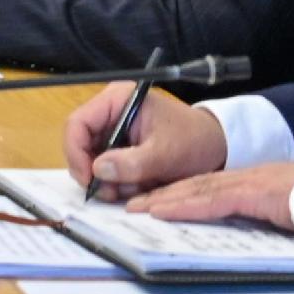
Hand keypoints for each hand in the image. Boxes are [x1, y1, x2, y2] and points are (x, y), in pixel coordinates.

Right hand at [59, 87, 227, 197]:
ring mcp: (115, 129)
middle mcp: (111, 111)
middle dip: (94, 172)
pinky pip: (106, 166)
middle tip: (111, 193)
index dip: (76, 152)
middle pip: (81, 143)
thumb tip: (98, 170)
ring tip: (134, 189)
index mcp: (118, 100)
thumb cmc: (196, 141)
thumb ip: (132, 162)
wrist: (217, 147)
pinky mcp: (121, 145)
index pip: (78, 123)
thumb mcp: (165, 154)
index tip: (89, 180)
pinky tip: (136, 185)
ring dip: (108, 180)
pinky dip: (117, 181)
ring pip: (92, 159)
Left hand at [126, 163, 293, 232]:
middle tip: (135, 204)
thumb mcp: (290, 215)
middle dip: (164, 194)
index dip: (182, 193)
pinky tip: (162, 211)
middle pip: (197, 185)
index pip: (211, 187)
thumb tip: (253, 236)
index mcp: (257, 183)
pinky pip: (213, 200)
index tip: (157, 202)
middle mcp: (249, 179)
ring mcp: (251, 184)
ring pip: (198, 190)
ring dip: (165, 199)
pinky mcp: (255, 194)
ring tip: (138, 208)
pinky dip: (185, 206)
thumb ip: (268, 221)